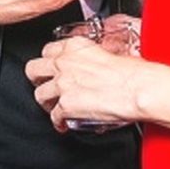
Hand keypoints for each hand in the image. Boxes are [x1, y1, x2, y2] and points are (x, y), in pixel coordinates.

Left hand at [26, 34, 146, 130]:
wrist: (136, 88)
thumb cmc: (130, 72)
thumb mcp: (106, 51)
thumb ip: (90, 56)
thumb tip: (88, 65)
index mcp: (74, 45)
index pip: (47, 50)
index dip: (49, 62)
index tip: (53, 68)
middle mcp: (64, 62)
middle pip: (33, 69)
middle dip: (38, 79)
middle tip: (45, 85)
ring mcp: (62, 84)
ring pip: (39, 94)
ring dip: (47, 102)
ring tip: (54, 107)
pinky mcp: (66, 105)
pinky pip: (53, 116)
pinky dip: (58, 122)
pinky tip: (64, 123)